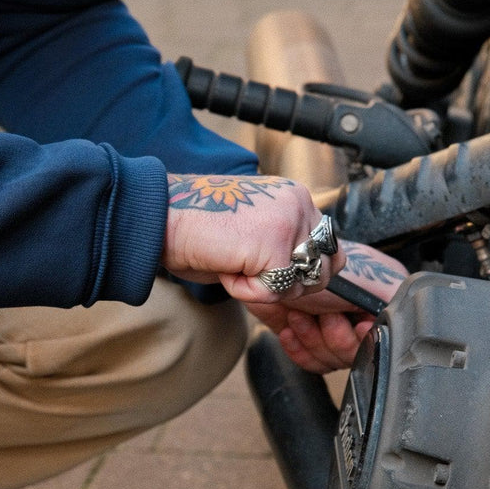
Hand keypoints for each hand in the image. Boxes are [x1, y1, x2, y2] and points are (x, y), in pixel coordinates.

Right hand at [162, 173, 346, 301]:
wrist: (162, 218)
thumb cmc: (197, 229)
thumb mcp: (253, 232)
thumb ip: (285, 243)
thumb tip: (308, 276)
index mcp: (296, 197)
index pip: (328, 249)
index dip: (300, 271)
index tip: (264, 267)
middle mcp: (299, 203)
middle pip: (323, 270)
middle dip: (287, 283)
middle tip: (246, 267)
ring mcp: (289, 221)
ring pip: (298, 285)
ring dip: (263, 286)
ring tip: (233, 261)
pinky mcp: (275, 244)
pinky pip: (272, 292)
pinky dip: (244, 289)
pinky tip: (225, 265)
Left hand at [245, 241, 406, 372]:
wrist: (262, 262)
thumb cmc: (314, 260)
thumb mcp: (363, 276)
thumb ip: (395, 297)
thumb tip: (415, 320)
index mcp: (380, 300)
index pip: (383, 340)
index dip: (364, 339)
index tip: (355, 327)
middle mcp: (358, 315)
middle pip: (356, 356)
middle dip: (333, 338)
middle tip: (322, 315)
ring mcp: (331, 327)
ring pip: (332, 361)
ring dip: (312, 340)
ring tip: (300, 316)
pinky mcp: (305, 336)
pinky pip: (310, 361)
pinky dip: (298, 349)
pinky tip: (290, 329)